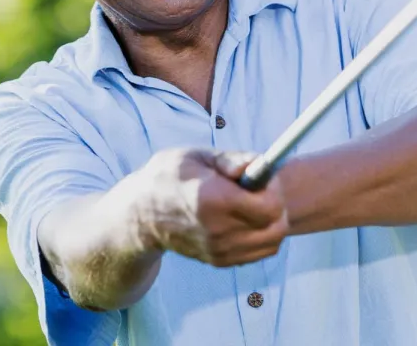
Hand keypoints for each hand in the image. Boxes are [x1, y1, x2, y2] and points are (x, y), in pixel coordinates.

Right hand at [131, 148, 288, 266]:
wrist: (140, 215)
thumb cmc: (167, 178)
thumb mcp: (195, 156)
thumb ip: (231, 159)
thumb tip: (259, 164)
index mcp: (212, 199)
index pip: (269, 206)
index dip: (274, 189)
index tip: (262, 178)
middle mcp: (218, 230)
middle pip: (276, 228)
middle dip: (277, 207)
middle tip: (261, 191)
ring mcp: (218, 249)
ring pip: (271, 243)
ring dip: (272, 223)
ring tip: (253, 205)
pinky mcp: (218, 260)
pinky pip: (258, 252)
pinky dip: (261, 236)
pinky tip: (244, 219)